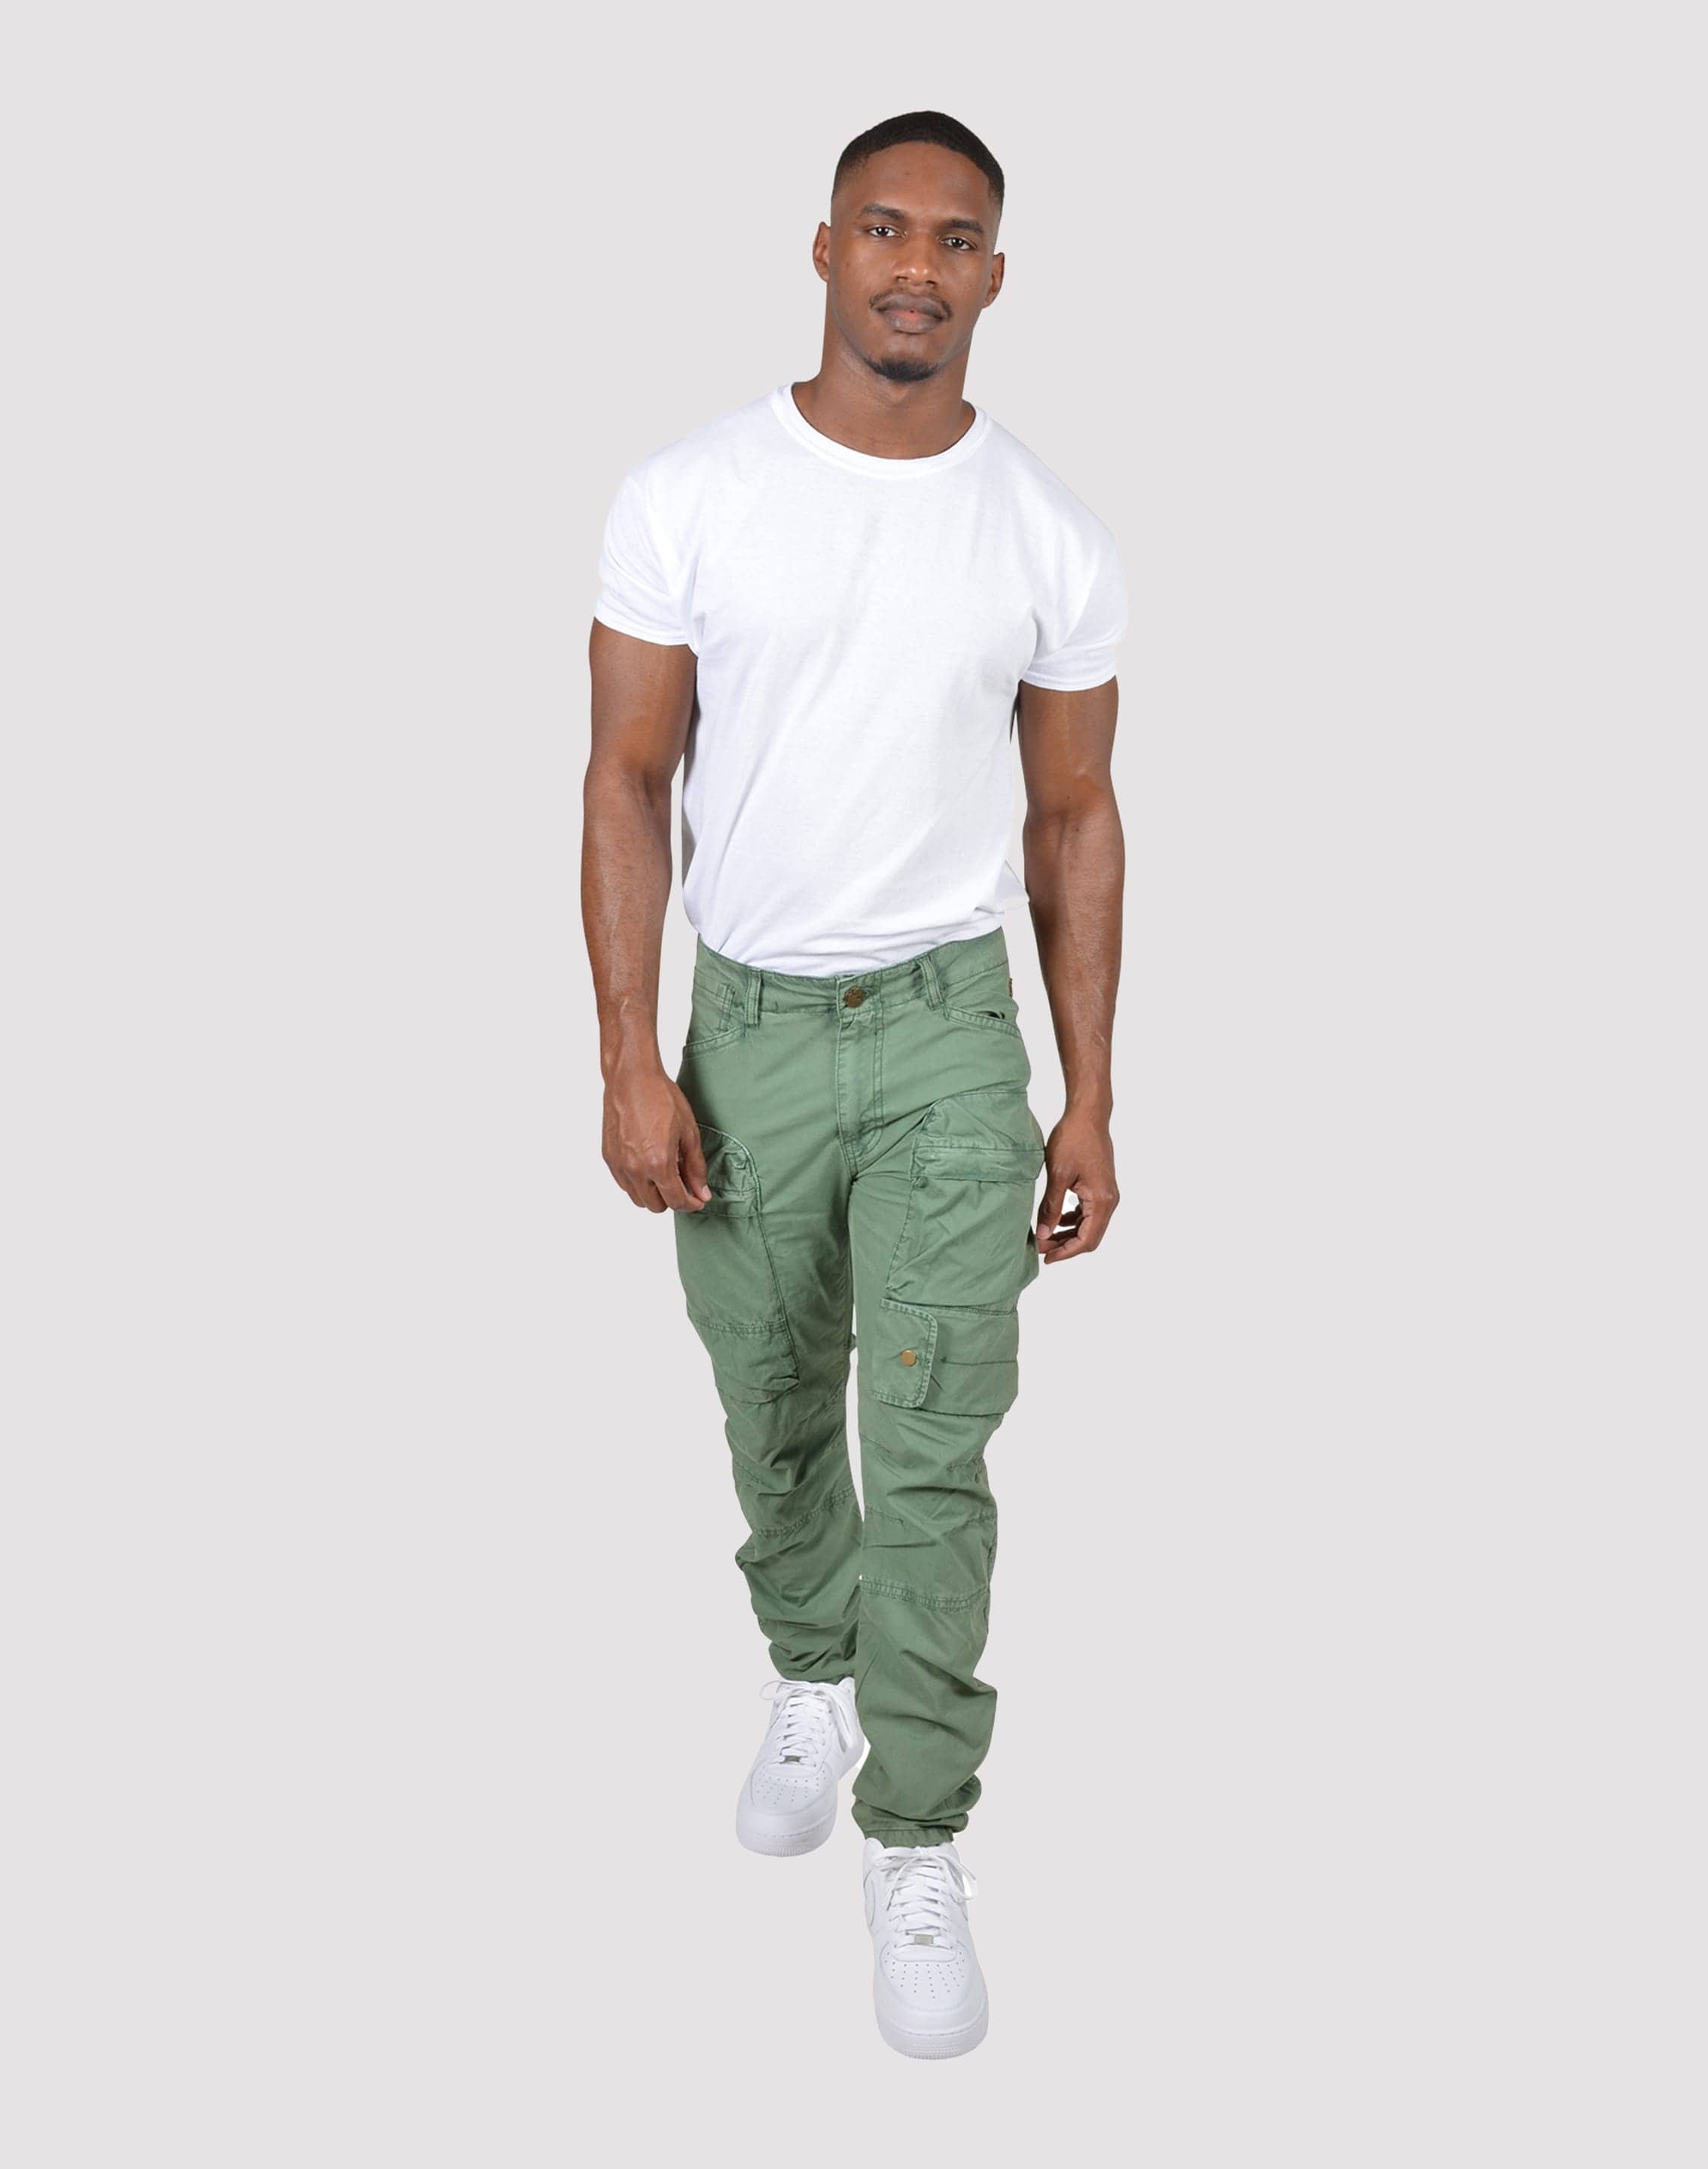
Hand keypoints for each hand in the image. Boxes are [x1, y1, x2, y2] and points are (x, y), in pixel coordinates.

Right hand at [603, 1065, 713, 1212]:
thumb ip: (695, 1167)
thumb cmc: (661, 1097)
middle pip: (655, 1206)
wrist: (632, 1078)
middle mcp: (635, 1169)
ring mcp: (618, 1164)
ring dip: (653, 1194)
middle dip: (672, 1200)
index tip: (697, 1199)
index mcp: (658, 1163)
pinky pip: (624, 1183)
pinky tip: (648, 1165)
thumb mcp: (689, 1132)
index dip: (691, 1204)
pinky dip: (637, 1182)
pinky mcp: (608, 1157)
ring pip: (637, 1199)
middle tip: (682, 1185)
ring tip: (664, 1173)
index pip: (675, 1201)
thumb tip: (702, 1193)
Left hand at [1036, 1106, 1118, 1263]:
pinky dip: (1074, 1220)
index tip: (1046, 1257)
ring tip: (1045, 1235)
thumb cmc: (1073, 1139)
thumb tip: (1043, 1234)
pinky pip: (1089, 1212)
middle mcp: (1110, 1201)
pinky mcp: (1101, 1187)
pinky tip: (1057, 1218)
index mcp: (1102, 1200)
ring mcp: (1107, 1194)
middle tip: (1041, 1247)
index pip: (1086, 1240)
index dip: (1066, 1252)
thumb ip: (1051, 1208)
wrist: (1088, 1115)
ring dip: (1069, 1233)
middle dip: (1066, 1245)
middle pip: (1090, 1237)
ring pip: (1089, 1226)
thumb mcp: (1058, 1175)